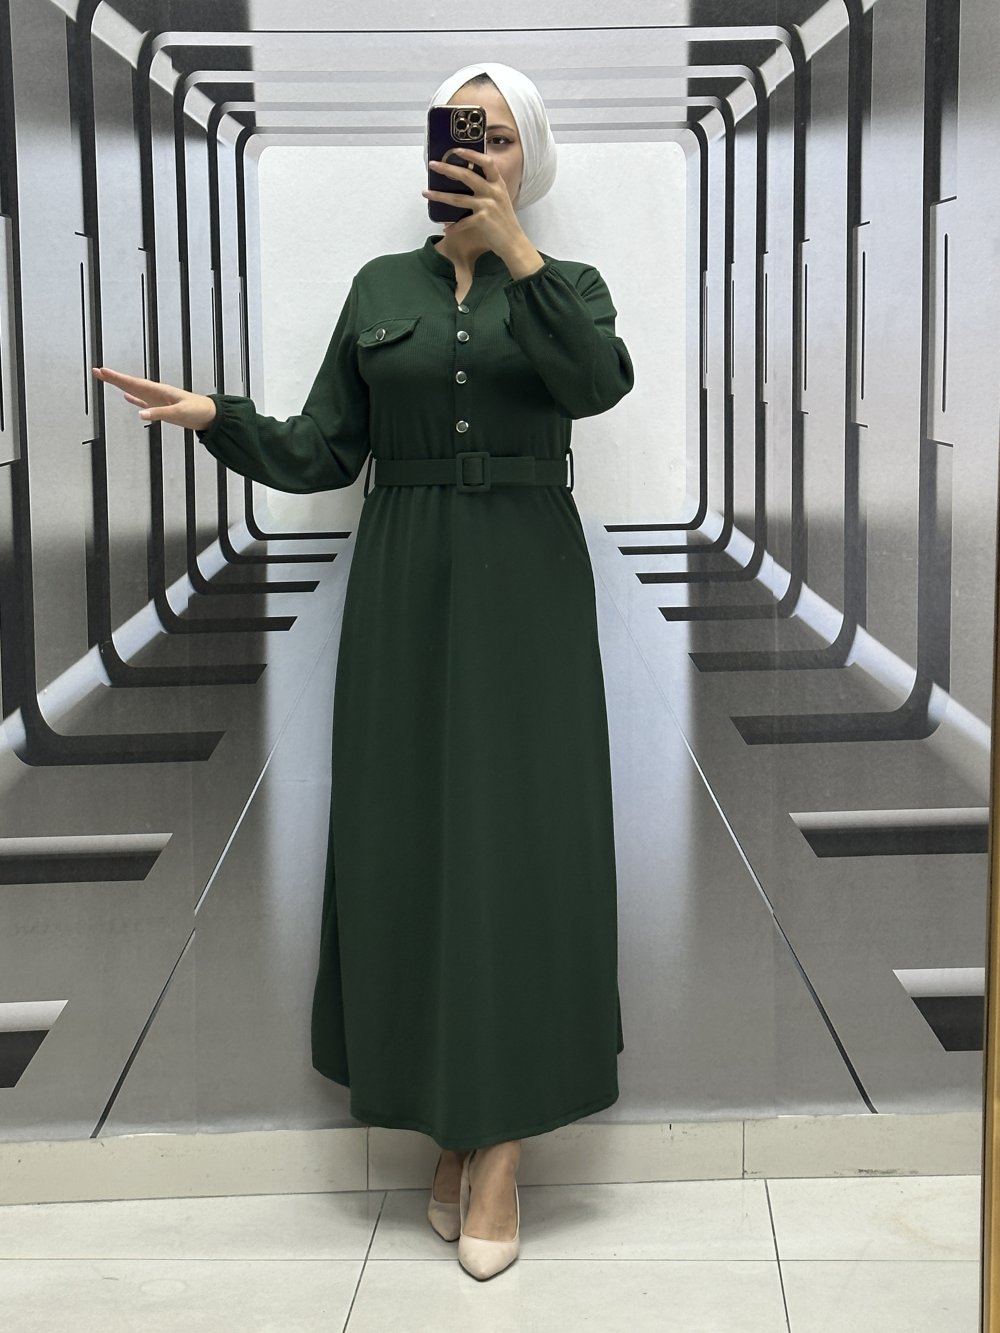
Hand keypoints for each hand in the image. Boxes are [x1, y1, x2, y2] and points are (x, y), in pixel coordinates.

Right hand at [91, 366, 216, 431]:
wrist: (211, 416)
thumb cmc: (197, 412)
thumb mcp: (179, 413)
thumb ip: (159, 414)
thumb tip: (140, 415)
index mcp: (159, 391)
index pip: (133, 383)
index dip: (117, 378)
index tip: (102, 371)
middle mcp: (156, 393)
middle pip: (130, 384)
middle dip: (114, 378)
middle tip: (97, 371)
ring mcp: (158, 400)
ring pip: (135, 391)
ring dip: (121, 386)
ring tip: (107, 380)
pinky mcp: (162, 408)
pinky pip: (144, 401)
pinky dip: (134, 399)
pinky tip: (127, 398)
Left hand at [422, 148, 529, 261]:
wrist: (514, 243)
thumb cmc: (505, 222)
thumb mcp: (500, 199)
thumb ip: (488, 189)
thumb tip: (466, 180)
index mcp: (498, 184)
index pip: (486, 162)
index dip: (471, 154)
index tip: (456, 150)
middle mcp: (493, 192)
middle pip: (467, 176)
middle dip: (447, 169)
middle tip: (433, 165)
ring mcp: (488, 205)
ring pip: (458, 198)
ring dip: (439, 196)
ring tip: (426, 193)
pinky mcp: (483, 220)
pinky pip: (462, 222)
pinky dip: (453, 227)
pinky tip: (446, 228)